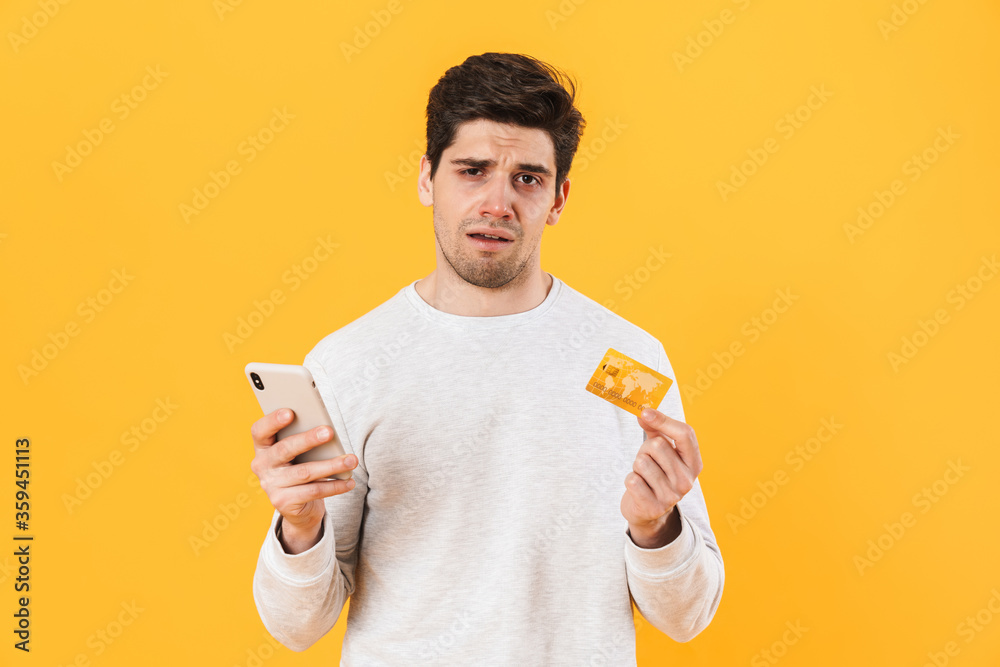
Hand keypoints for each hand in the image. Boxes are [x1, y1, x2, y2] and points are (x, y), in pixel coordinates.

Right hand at [249, 408, 357, 550]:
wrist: (298, 505)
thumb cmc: (300, 467)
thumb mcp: (299, 452)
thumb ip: (304, 440)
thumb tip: (326, 430)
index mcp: (263, 447)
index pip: (260, 431)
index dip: (273, 421)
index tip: (290, 412)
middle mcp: (262, 466)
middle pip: (284, 449)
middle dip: (308, 439)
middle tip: (329, 432)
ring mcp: (271, 485)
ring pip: (304, 472)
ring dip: (331, 465)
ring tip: (351, 460)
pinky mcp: (283, 502)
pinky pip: (313, 491)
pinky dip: (335, 486)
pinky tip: (349, 481)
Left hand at [621, 408, 702, 547]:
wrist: (648, 511)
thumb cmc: (656, 473)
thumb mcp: (660, 451)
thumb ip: (655, 429)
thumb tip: (644, 413)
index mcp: (694, 463)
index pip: (685, 434)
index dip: (664, 420)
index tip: (645, 412)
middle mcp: (687, 480)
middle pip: (657, 446)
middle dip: (645, 450)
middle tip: (648, 462)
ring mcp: (672, 496)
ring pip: (642, 462)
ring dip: (637, 466)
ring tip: (644, 476)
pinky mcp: (653, 507)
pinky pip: (632, 480)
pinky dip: (630, 480)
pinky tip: (639, 488)